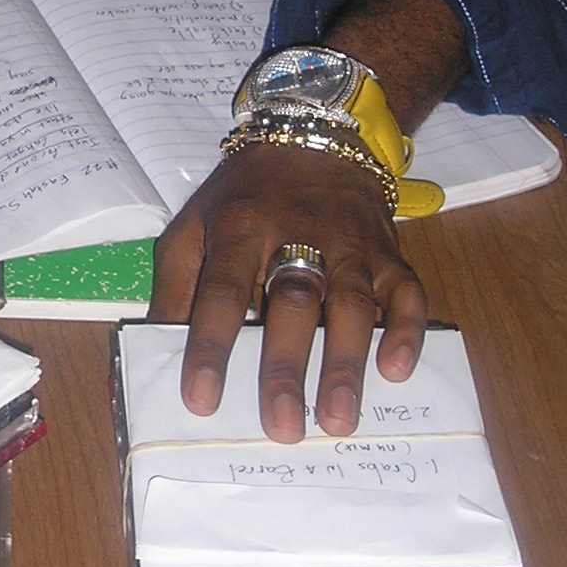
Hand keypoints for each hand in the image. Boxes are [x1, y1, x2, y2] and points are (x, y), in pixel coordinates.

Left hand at [148, 143, 425, 439]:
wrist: (311, 138)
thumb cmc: (244, 197)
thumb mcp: (192, 224)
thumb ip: (174, 284)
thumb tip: (160, 344)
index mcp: (240, 227)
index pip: (222, 290)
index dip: (210, 345)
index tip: (201, 400)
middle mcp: (299, 233)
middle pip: (293, 303)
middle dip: (286, 367)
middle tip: (282, 427)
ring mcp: (351, 244)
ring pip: (352, 304)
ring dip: (347, 363)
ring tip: (338, 419)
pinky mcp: (388, 253)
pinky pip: (406, 292)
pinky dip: (405, 331)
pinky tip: (396, 370)